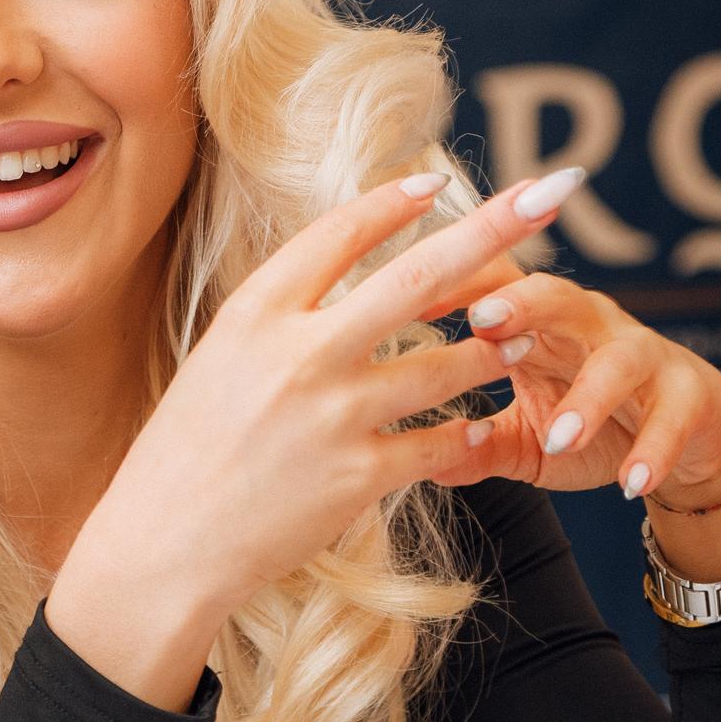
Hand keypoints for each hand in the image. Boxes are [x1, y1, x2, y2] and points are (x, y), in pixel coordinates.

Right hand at [73, 165, 587, 624]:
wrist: (166, 542)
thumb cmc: (191, 444)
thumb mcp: (221, 353)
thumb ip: (285, 310)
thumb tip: (349, 257)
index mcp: (256, 312)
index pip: (339, 234)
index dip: (393, 202)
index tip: (439, 179)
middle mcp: (300, 353)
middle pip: (420, 275)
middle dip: (496, 228)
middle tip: (554, 190)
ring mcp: (335, 415)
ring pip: (447, 365)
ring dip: (489, 350)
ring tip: (515, 340)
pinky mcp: (359, 475)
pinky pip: (440, 443)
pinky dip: (465, 434)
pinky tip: (479, 429)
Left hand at [439, 271, 720, 504]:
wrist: (688, 442)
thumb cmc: (596, 428)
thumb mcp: (530, 443)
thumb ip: (482, 449)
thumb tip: (422, 466)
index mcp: (541, 330)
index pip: (498, 290)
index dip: (457, 289)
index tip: (407, 301)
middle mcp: (590, 328)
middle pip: (556, 297)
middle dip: (519, 304)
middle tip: (482, 324)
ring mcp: (644, 357)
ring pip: (618, 360)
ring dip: (588, 398)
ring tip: (563, 438)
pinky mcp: (690, 395)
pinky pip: (673, 418)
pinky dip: (653, 451)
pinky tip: (631, 482)